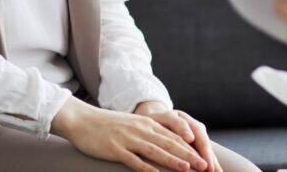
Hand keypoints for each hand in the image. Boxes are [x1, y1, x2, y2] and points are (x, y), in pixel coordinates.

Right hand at [51, 96, 206, 171]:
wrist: (81, 119)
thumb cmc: (106, 125)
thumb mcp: (131, 124)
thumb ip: (147, 132)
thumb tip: (165, 144)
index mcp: (145, 123)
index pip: (173, 136)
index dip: (190, 147)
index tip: (204, 156)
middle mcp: (140, 129)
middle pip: (169, 143)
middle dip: (188, 155)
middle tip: (205, 166)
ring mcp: (128, 139)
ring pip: (155, 151)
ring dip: (173, 160)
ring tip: (188, 169)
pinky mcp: (115, 149)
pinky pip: (134, 160)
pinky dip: (146, 168)